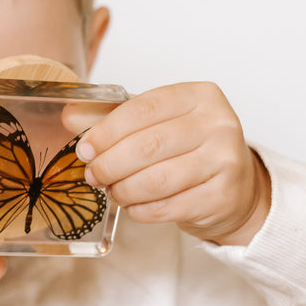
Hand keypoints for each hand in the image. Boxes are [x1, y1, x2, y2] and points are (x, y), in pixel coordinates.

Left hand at [70, 82, 270, 245]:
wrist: (236, 188)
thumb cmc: (191, 150)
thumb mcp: (157, 124)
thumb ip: (114, 118)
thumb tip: (70, 116)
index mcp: (200, 95)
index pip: (143, 109)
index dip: (107, 131)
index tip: (84, 148)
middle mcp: (219, 124)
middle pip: (148, 145)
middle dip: (110, 164)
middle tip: (93, 175)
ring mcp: (225, 160)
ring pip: (157, 179)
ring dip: (123, 189)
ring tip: (112, 191)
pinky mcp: (223, 196)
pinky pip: (167, 207)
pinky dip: (140, 209)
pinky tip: (133, 205)